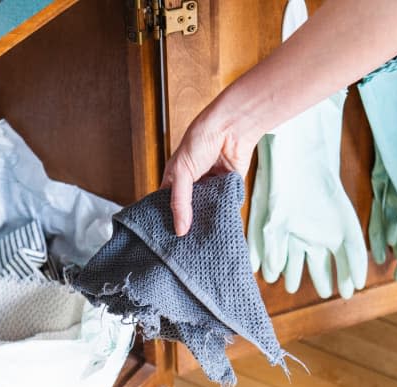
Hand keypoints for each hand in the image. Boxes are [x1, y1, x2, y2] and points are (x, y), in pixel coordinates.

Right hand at [161, 108, 259, 235]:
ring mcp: (211, 189)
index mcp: (175, 179)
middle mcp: (192, 186)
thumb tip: (180, 230)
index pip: (167, 205)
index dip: (166, 220)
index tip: (165, 239)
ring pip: (206, 212)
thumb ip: (180, 201)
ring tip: (203, 241)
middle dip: (188, 225)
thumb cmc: (201, 140)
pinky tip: (219, 227)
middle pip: (188, 212)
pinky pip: (224, 208)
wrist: (231, 128)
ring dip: (206, 222)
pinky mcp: (229, 190)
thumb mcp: (182, 171)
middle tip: (186, 246)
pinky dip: (222, 215)